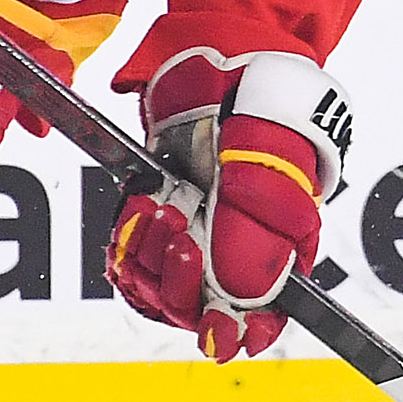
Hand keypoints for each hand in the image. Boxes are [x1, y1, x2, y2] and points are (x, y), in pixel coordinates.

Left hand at [109, 50, 351, 361]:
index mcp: (277, 255)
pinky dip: (127, 238)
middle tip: (183, 235)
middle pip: (195, 312)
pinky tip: (144, 202)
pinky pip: (125, 260)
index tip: (217, 332)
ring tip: (165, 205)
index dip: (236, 334)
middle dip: (182, 282)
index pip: (257, 322)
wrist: (218, 67)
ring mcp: (188, 237)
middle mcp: (230, 255)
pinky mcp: (150, 220)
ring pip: (154, 290)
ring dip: (151, 252)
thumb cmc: (261, 118)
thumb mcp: (272, 175)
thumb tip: (240, 303)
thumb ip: (259, 241)